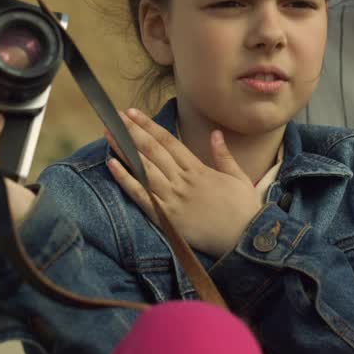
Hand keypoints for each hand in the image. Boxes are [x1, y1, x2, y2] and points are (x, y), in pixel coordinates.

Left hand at [106, 109, 262, 256]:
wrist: (244, 240)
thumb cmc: (243, 210)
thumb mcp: (238, 177)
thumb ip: (223, 155)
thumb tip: (215, 133)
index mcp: (198, 169)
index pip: (168, 141)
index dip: (149, 126)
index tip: (134, 113)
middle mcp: (182, 181)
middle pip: (152, 151)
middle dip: (132, 132)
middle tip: (115, 116)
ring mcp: (172, 199)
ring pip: (143, 169)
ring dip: (125, 150)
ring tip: (109, 134)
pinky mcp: (166, 218)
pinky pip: (141, 196)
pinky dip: (125, 180)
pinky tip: (112, 165)